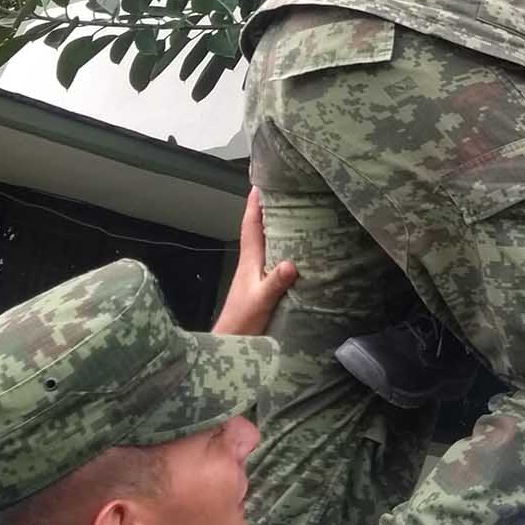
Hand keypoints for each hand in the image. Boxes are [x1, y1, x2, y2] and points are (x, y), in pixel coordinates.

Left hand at [213, 188, 298, 336]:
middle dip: (266, 208)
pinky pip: (271, 256)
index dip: (255, 204)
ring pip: (264, 242)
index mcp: (249, 260)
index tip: (261, 183)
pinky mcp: (260, 284)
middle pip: (257, 229)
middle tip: (280, 190)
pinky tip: (293, 247)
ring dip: (273, 226)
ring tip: (290, 211)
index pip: (250, 226)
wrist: (231, 341)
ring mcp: (254, 273)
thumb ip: (274, 282)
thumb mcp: (261, 301)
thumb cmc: (242, 321)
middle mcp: (251, 263)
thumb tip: (290, 263)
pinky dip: (280, 246)